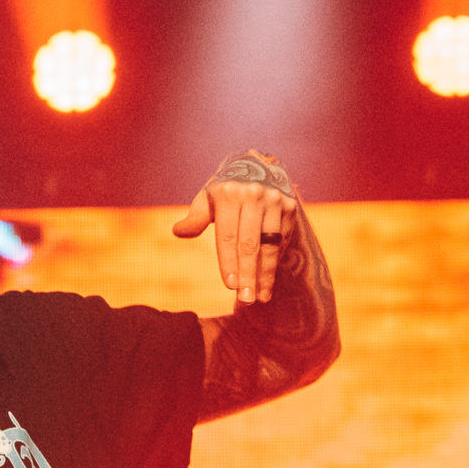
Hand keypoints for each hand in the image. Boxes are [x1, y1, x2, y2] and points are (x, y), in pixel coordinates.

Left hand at [171, 150, 300, 303]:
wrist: (258, 167)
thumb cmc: (225, 191)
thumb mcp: (207, 198)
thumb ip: (195, 217)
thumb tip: (178, 231)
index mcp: (229, 194)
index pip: (228, 235)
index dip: (229, 262)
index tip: (230, 286)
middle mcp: (254, 195)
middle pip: (250, 244)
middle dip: (248, 275)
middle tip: (246, 300)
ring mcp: (274, 201)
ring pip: (270, 245)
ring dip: (265, 274)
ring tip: (259, 297)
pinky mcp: (290, 208)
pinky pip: (282, 241)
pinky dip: (275, 263)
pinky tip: (267, 282)